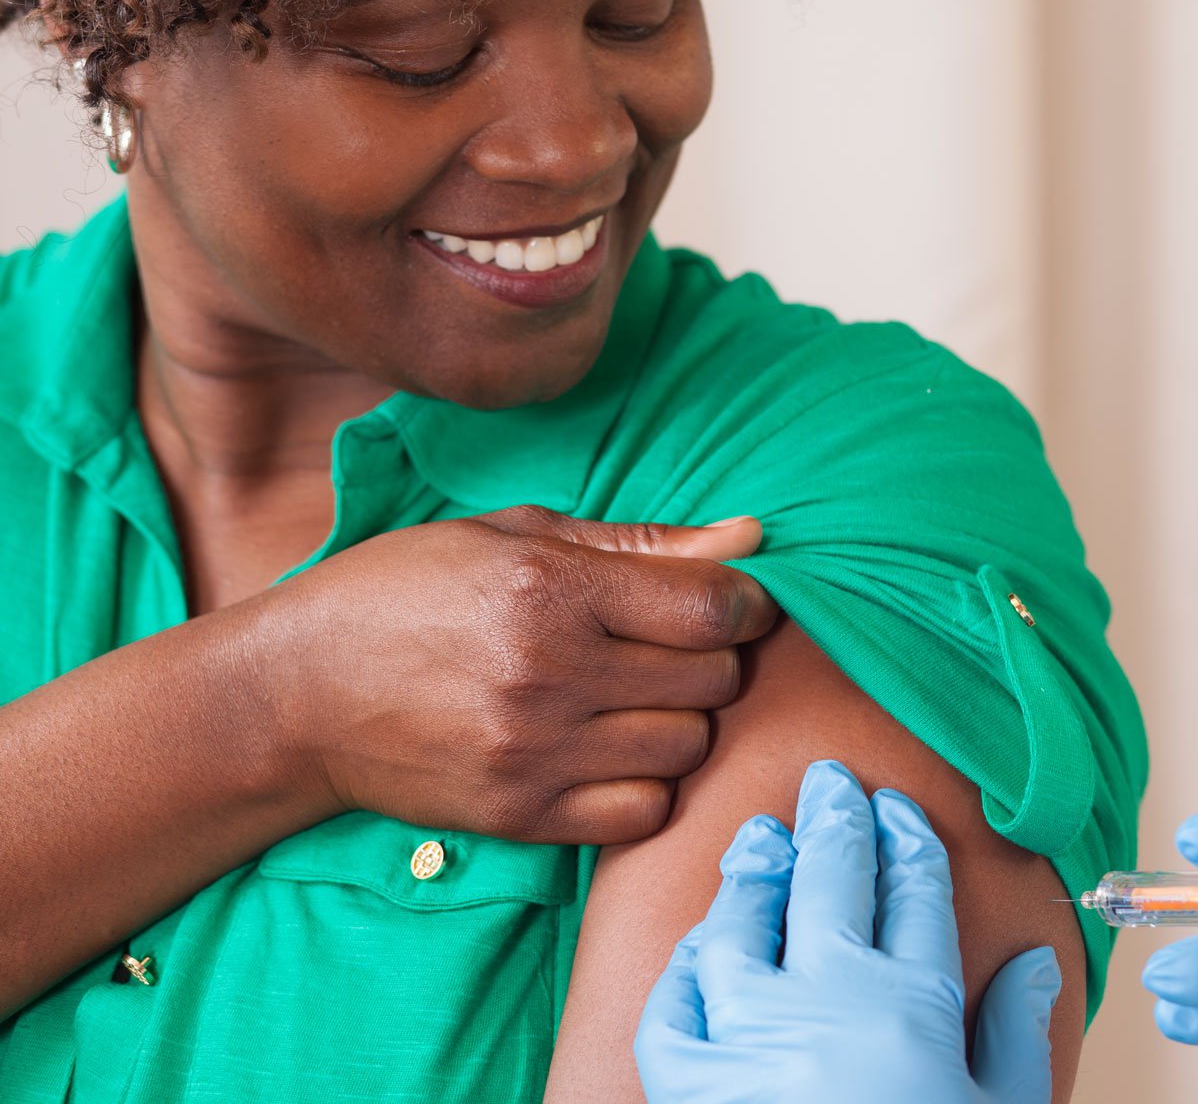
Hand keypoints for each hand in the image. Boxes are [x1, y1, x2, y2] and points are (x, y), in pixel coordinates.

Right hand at [251, 505, 777, 842]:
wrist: (291, 694)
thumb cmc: (404, 592)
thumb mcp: (512, 535)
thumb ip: (640, 542)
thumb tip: (753, 537)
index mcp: (548, 587)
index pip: (712, 607)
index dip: (746, 602)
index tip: (735, 601)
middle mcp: (548, 673)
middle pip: (712, 679)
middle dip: (712, 657)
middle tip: (672, 646)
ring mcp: (533, 752)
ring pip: (688, 747)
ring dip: (681, 720)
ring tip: (635, 697)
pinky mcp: (518, 815)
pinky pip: (644, 813)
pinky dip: (646, 783)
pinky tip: (610, 750)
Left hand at [635, 760, 1060, 1103]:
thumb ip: (1017, 1038)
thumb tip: (1036, 963)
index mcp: (914, 1005)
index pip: (914, 892)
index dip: (906, 840)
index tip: (897, 807)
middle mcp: (828, 1001)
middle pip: (831, 882)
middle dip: (834, 820)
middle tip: (828, 782)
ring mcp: (749, 1039)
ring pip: (743, 926)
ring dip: (754, 875)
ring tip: (761, 840)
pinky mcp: (688, 1088)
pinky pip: (674, 1008)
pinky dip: (685, 970)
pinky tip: (702, 947)